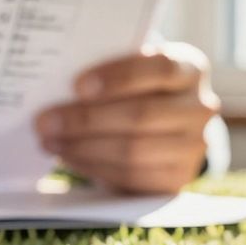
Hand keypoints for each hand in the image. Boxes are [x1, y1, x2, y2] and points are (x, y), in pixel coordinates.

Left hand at [34, 43, 219, 193]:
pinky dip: (94, 167)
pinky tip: (69, 156)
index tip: (77, 86)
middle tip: (45, 121)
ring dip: (84, 147)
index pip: (160, 68)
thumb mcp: (133, 69)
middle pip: (141, 115)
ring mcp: (194, 145)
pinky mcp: (178, 177)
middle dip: (86, 119)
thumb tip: (56, 83)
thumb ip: (110, 72)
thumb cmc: (138, 88)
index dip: (118, 77)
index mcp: (190, 68)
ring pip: (133, 150)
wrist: (166, 126)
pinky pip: (131, 175)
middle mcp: (200, 106)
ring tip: (50, 140)